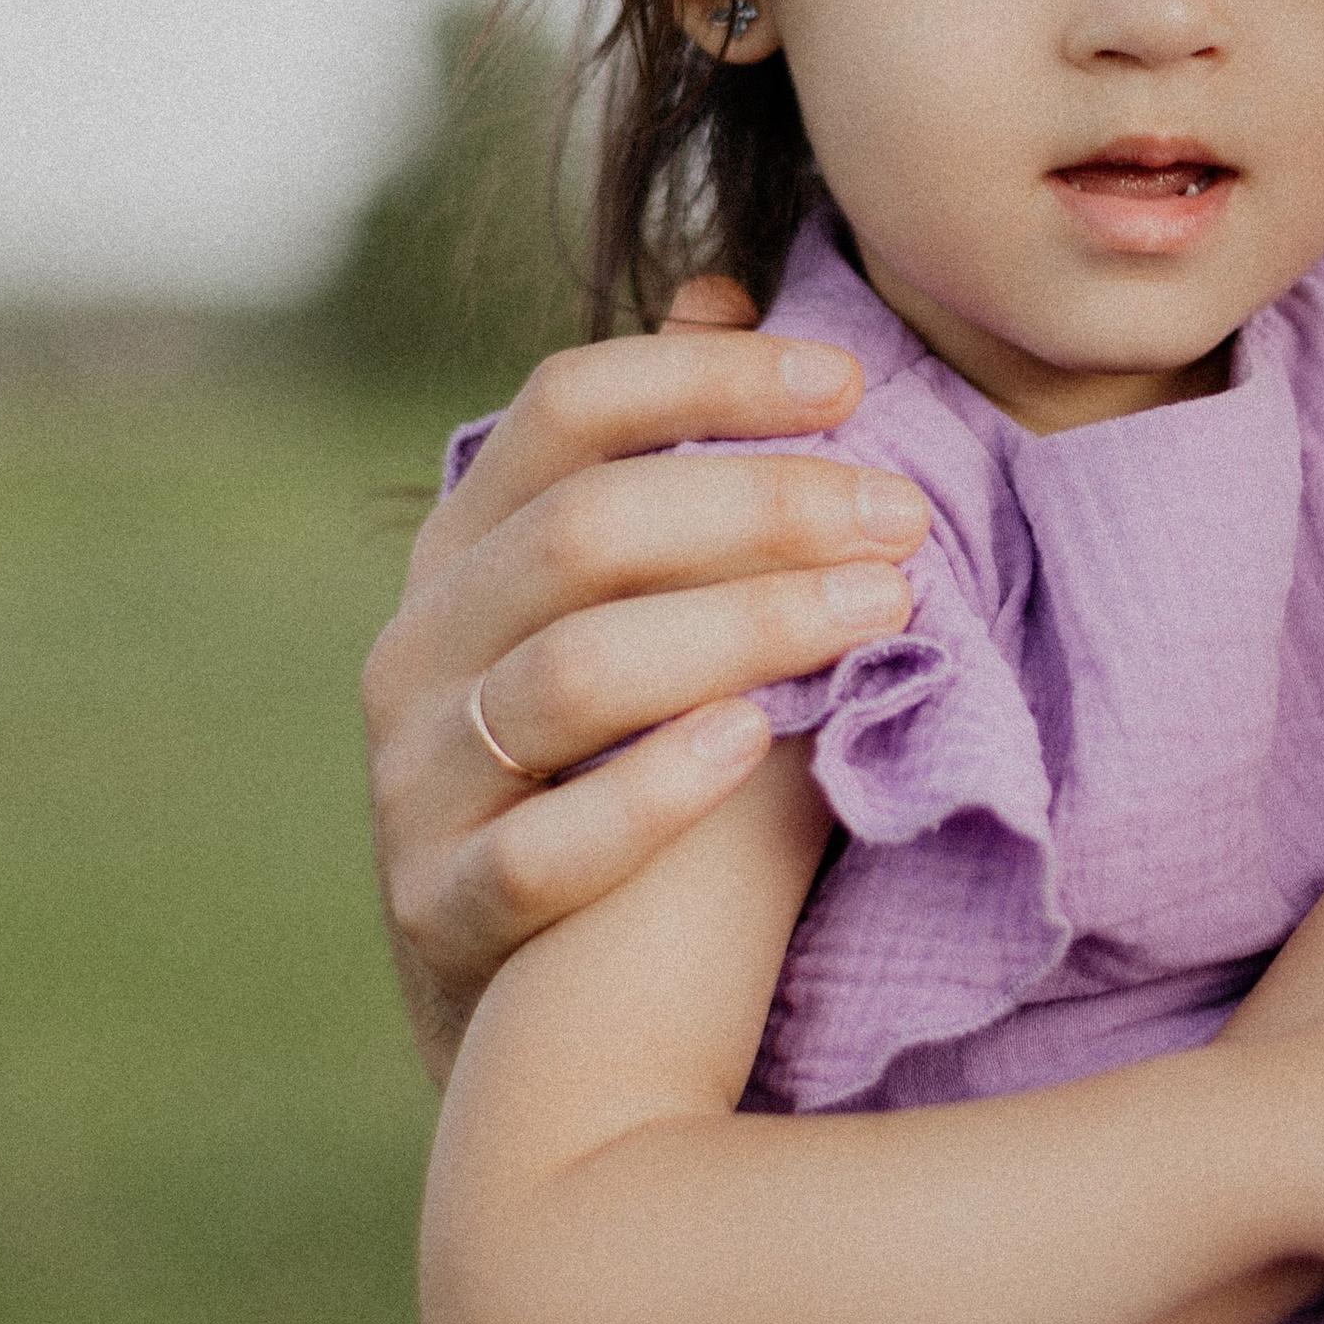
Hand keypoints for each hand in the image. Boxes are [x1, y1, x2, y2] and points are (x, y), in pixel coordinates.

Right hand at [363, 276, 929, 1083]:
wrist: (532, 1029)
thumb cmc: (620, 776)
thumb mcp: (624, 612)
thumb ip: (666, 473)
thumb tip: (728, 294)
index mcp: (465, 553)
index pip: (565, 408)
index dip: (710, 380)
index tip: (853, 380)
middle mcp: (418, 651)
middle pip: (582, 533)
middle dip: (759, 508)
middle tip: (907, 517)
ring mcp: (416, 785)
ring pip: (567, 678)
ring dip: (741, 631)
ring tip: (882, 615)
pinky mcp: (440, 916)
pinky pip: (539, 852)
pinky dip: (652, 795)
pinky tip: (756, 746)